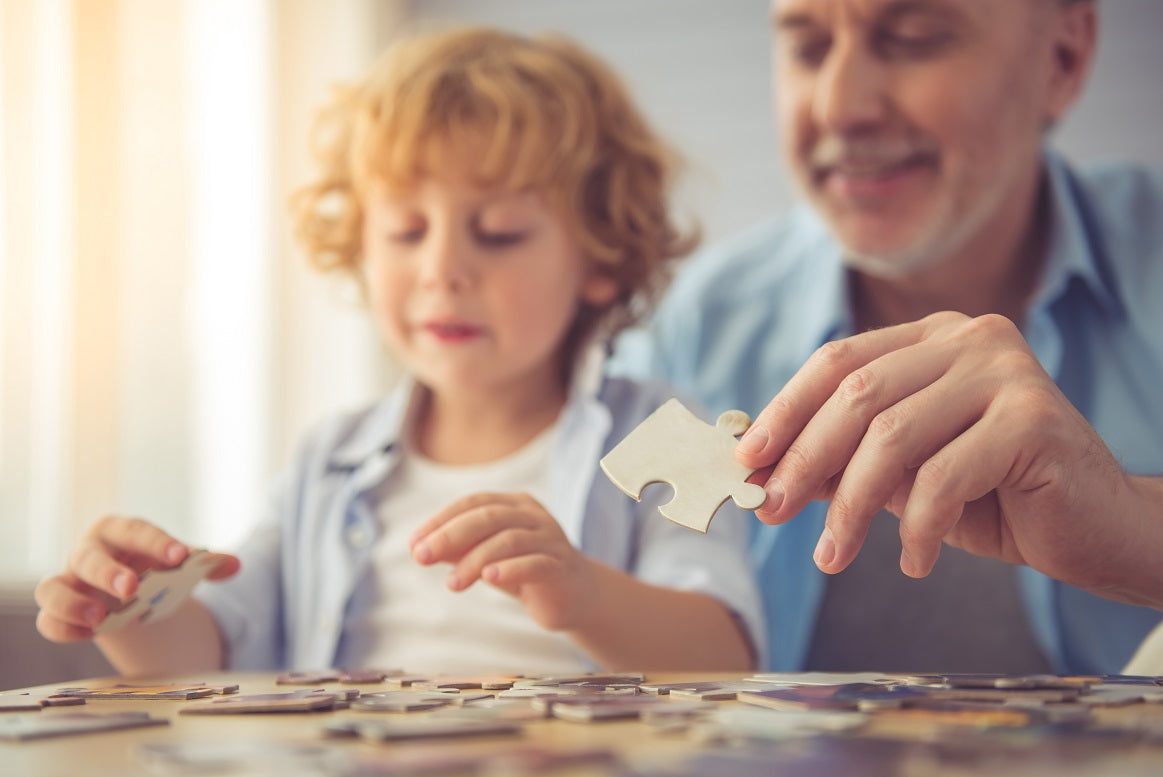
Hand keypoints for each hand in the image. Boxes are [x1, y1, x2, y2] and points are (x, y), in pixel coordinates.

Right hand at [35, 515, 238, 641]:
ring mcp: (68, 583)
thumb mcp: (177, 563)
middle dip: (109, 571)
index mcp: (119, 532)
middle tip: (132, 589)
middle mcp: (87, 553)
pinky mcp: (58, 611)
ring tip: (101, 618)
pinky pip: (47, 621)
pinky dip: (62, 628)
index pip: (135, 530)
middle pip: (89, 557)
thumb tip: (234, 564)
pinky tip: (87, 635)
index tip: (180, 556)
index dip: (157, 542)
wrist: (131, 589)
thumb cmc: (153, 567)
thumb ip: (206, 564)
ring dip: (72, 603)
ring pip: (51, 588)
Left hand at [409, 492, 595, 629]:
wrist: (574, 595)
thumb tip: (419, 548)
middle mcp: (533, 516)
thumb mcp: (485, 557)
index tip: (414, 543)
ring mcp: (550, 539)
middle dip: (450, 535)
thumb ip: (457, 550)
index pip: (473, 502)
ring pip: (509, 540)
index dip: (441, 520)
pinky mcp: (561, 567)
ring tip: (452, 584)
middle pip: (488, 516)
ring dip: (475, 560)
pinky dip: (510, 569)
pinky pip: (535, 563)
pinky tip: (489, 578)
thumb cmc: (523, 570)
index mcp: (514, 505)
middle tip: (421, 557)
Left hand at [735, 312, 1155, 600]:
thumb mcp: (901, 474)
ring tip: (833, 556)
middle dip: (804, 460)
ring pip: (893, 437)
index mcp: (931, 338)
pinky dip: (917, 528)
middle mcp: (969, 338)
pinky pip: (944, 477)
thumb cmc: (991, 498)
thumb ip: (842, 459)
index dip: (785, 410)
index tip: (745, 460)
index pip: (838, 361)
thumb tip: (760, 469)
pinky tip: (912, 560)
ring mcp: (1006, 370)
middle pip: (857, 394)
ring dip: (850, 506)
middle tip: (769, 512)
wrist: (1095, 528)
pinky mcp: (1034, 417)